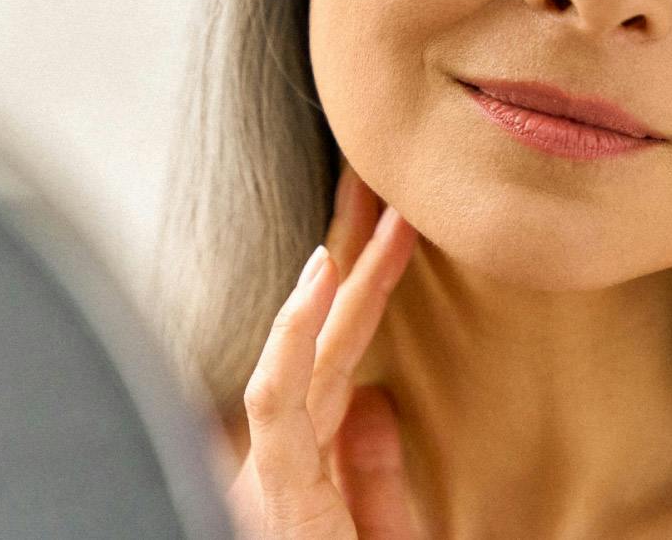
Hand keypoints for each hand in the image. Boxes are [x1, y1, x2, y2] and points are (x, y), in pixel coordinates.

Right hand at [229, 161, 421, 538]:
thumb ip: (377, 478)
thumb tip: (377, 401)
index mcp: (319, 456)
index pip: (345, 350)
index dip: (370, 283)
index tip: (397, 224)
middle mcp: (293, 451)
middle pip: (327, 334)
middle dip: (354, 254)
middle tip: (380, 184)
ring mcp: (279, 464)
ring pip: (302, 345)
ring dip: (339, 270)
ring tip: (371, 205)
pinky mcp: (274, 487)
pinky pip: (279, 396)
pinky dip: (296, 331)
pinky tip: (321, 275)